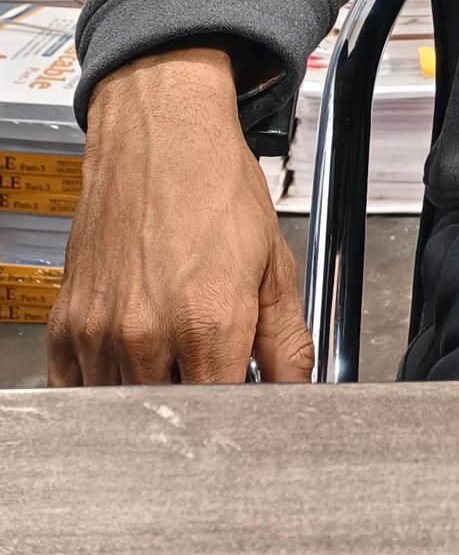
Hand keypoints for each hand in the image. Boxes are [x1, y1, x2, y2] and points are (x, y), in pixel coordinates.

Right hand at [48, 47, 312, 386]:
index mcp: (208, 320)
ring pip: (125, 409)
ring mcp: (99, 331)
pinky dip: (105, 385)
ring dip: (152, 396)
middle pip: (172, 418)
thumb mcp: (272, 262)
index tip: (246, 410)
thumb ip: (287, 340)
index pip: (223, 415)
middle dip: (197, 408)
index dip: (240, 421)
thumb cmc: (214, 186)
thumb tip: (296, 392)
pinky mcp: (67, 324)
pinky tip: (133, 354)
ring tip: (173, 354)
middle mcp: (147, 332)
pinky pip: (78, 388)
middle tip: (211, 376)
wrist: (160, 133)